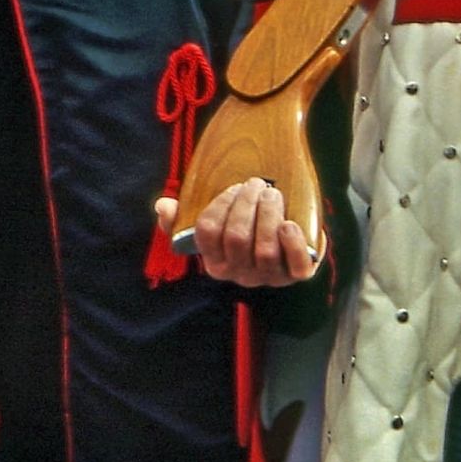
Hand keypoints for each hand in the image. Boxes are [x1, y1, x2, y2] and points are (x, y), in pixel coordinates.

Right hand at [170, 177, 316, 287]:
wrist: (285, 245)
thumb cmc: (243, 228)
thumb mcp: (213, 222)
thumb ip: (182, 216)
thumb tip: (163, 206)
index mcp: (215, 262)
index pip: (208, 232)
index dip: (220, 205)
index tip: (234, 187)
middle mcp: (240, 274)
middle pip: (237, 238)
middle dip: (246, 205)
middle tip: (257, 183)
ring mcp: (270, 277)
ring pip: (265, 250)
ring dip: (269, 215)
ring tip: (273, 194)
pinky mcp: (297, 275)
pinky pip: (297, 267)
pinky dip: (293, 244)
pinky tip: (290, 224)